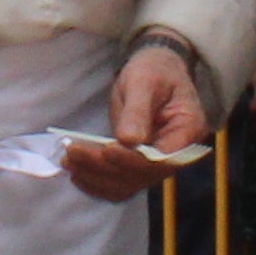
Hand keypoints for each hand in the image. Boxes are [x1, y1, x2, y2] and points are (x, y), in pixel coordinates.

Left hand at [60, 41, 215, 200]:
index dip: (133, 160)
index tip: (106, 150)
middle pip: (140, 175)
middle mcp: (175, 156)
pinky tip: (76, 173)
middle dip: (105, 167)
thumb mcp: (145, 81)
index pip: (161, 159)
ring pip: (126, 184)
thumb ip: (138, 111)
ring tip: (68, 160)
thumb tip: (130, 141)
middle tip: (73, 152)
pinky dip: (96, 182)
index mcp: (187, 131)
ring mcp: (156, 164)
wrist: (154, 71)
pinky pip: (118, 184)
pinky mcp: (137, 166)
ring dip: (95, 177)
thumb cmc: (154, 70)